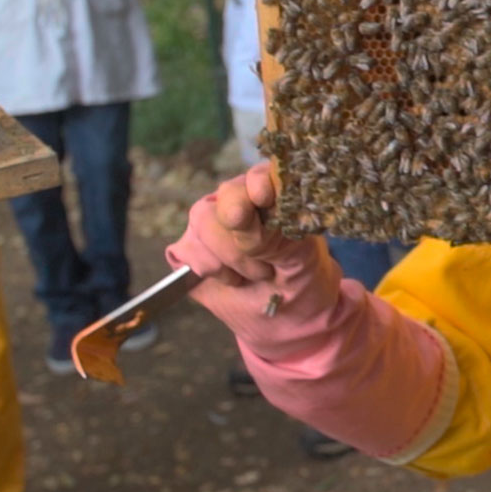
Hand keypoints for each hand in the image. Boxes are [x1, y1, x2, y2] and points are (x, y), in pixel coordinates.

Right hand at [166, 162, 342, 354]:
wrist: (286, 317)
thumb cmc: (302, 279)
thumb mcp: (301, 258)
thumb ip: (279, 236)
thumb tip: (260, 230)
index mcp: (274, 192)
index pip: (260, 174)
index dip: (259, 184)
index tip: (264, 199)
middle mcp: (240, 198)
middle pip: (227, 196)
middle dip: (244, 236)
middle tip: (264, 262)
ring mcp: (211, 221)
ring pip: (203, 222)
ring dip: (232, 258)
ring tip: (256, 274)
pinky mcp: (190, 247)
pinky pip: (188, 249)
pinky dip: (213, 271)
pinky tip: (234, 279)